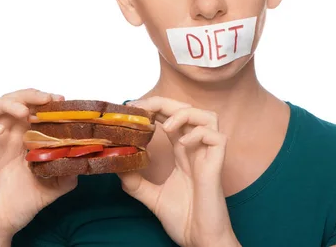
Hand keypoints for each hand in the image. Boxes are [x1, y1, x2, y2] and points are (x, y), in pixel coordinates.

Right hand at [0, 88, 78, 244]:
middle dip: (28, 95)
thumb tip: (82, 158)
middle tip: (45, 100)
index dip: (43, 99)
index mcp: (23, 137)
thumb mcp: (53, 187)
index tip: (60, 100)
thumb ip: (68, 172)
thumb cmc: (20, 204)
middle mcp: (4, 135)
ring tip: (22, 112)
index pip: (31, 107)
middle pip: (10, 100)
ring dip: (6, 103)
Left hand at [118, 96, 239, 246]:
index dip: (156, 108)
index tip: (134, 108)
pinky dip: (199, 134)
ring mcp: (209, 155)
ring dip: (185, 114)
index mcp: (184, 152)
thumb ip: (136, 181)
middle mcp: (198, 149)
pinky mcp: (218, 165)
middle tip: (144, 107)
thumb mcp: (153, 196)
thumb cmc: (185, 220)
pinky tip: (184, 144)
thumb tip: (117, 166)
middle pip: (188, 109)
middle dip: (166, 102)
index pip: (173, 118)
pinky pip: (216, 136)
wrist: (200, 241)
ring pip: (208, 116)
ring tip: (166, 126)